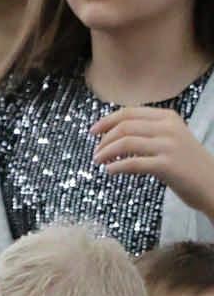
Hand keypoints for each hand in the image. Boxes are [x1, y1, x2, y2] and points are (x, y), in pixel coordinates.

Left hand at [93, 107, 213, 216]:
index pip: (129, 112)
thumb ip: (148, 131)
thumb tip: (112, 133)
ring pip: (125, 143)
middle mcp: (168, 128)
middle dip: (104, 140)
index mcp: (168, 117)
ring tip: (99, 162)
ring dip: (106, 153)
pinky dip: (116, 166)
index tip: (93, 132)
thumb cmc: (186, 162)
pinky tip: (109, 171)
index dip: (107, 121)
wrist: (211, 182)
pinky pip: (132, 163)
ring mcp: (168, 145)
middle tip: (96, 153)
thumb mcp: (171, 138)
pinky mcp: (166, 165)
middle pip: (124, 127)